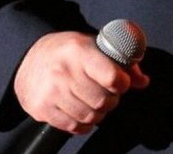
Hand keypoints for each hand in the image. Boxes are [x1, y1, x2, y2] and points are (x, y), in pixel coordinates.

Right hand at [13, 30, 150, 132]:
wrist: (30, 57)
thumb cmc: (69, 51)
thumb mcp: (95, 46)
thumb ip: (122, 63)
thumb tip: (143, 82)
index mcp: (80, 51)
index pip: (112, 77)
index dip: (122, 83)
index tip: (120, 82)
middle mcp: (64, 71)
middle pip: (102, 101)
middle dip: (111, 100)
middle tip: (108, 95)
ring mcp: (51, 92)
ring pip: (89, 116)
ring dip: (98, 113)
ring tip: (95, 103)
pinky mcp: (41, 108)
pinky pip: (72, 126)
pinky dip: (83, 124)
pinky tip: (82, 113)